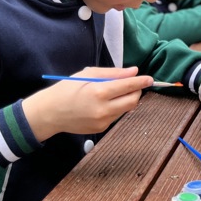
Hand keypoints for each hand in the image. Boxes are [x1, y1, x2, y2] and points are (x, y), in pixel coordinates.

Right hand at [23, 67, 151, 140]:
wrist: (50, 113)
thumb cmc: (67, 89)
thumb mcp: (88, 74)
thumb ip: (113, 73)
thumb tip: (133, 71)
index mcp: (99, 92)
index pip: (128, 86)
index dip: (141, 81)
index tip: (150, 78)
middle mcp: (103, 109)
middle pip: (133, 101)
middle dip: (137, 91)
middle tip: (132, 84)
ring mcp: (103, 121)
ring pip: (126, 109)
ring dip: (127, 99)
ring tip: (113, 92)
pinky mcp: (101, 129)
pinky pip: (116, 116)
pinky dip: (116, 107)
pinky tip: (103, 103)